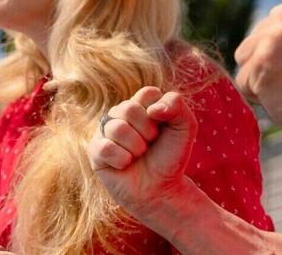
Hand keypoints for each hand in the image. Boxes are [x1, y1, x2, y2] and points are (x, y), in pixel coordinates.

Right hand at [89, 87, 198, 223]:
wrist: (161, 188)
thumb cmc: (172, 156)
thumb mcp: (185, 127)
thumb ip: (176, 105)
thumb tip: (152, 109)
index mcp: (142, 104)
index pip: (147, 93)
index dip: (160, 112)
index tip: (164, 127)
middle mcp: (121, 114)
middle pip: (128, 108)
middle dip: (147, 131)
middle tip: (151, 144)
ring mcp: (106, 131)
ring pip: (116, 128)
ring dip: (136, 147)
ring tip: (139, 155)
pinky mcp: (95, 151)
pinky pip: (105, 147)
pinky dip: (122, 159)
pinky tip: (126, 164)